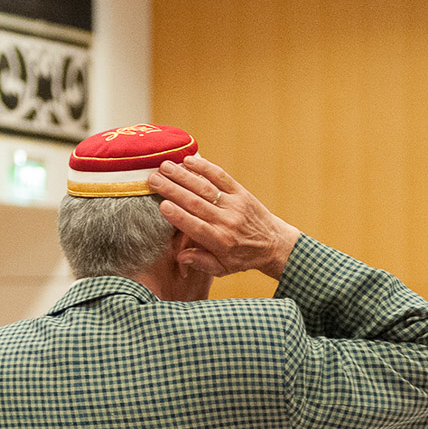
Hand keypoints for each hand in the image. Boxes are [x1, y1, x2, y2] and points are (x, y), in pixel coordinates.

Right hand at [146, 156, 300, 279]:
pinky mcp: (241, 192)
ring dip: (184, 175)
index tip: (162, 205)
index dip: (179, 216)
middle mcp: (227, 221)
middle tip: (153, 179)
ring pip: (206, 187)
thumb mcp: (223, 268)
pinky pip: (222, 176)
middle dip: (173, 190)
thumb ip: (201, 262)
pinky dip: (205, 167)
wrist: (274, 245)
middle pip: (196, 203)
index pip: (196, 226)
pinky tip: (189, 160)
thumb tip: (181, 257)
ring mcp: (235, 204)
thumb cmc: (243, 258)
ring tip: (165, 166)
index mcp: (220, 241)